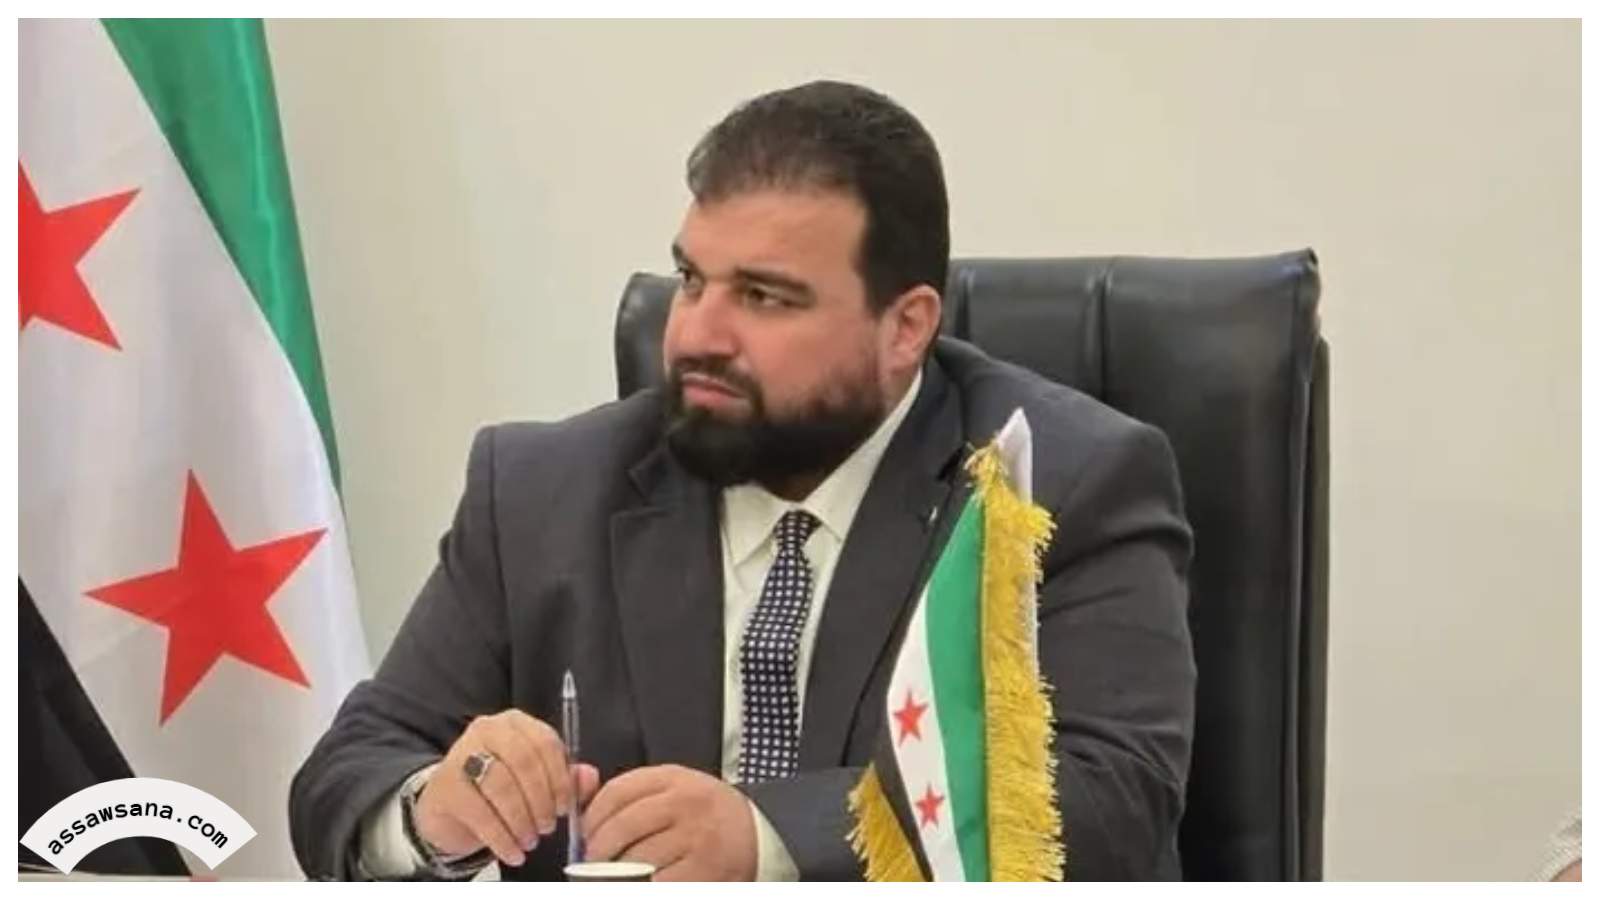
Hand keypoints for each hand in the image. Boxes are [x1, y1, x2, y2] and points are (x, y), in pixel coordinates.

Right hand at [413, 709, 599, 867]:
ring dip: (522, 819)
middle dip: (542, 800)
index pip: (546, 742)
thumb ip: (567, 778)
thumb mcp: (537, 780)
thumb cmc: (501, 789)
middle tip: (548, 827)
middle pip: (524, 761)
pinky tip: (513, 852)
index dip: (560, 779)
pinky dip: (502, 838)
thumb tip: (589, 776)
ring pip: (502, 785)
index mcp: (516, 723)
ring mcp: (462, 754)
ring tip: (531, 841)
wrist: (449, 806)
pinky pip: (480, 813)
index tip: (566, 808)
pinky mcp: (445, 786)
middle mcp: (488, 730)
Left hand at [581, 764, 756, 880]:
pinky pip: (658, 883)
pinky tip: (640, 884)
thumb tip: (580, 781)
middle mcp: (686, 802)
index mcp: (674, 778)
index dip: (592, 817)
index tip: (586, 835)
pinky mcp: (704, 870)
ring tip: (614, 877)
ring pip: (636, 858)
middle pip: (622, 826)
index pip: (617, 792)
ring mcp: (696, 837)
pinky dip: (642, 886)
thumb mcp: (674, 788)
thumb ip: (632, 790)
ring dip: (616, 873)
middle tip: (591, 863)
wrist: (759, 833)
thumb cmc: (706, 814)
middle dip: (599, 850)